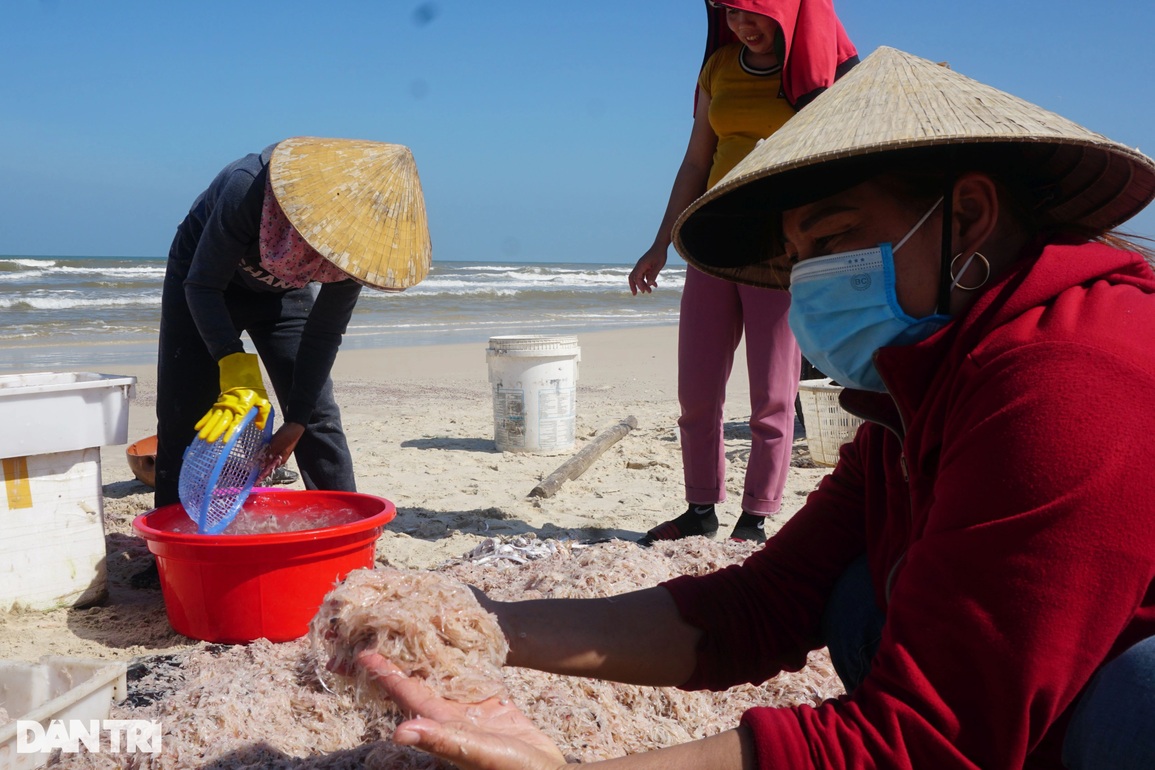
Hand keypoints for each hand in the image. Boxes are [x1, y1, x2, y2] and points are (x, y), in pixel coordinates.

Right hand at [195, 352, 271, 442]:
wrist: (242, 373)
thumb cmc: (254, 389)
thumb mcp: (263, 400)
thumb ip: (263, 414)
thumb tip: (260, 427)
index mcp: (243, 408)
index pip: (235, 422)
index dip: (230, 432)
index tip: (225, 441)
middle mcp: (231, 407)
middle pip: (222, 421)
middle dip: (215, 432)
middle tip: (208, 441)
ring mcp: (223, 405)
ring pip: (214, 418)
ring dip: (207, 428)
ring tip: (200, 437)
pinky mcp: (218, 402)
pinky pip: (209, 412)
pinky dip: (203, 420)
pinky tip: (197, 427)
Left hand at [258, 422, 305, 481]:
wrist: (294, 425)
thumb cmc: (286, 436)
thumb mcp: (276, 446)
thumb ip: (269, 455)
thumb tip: (262, 465)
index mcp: (280, 460)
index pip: (269, 470)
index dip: (261, 477)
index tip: (255, 483)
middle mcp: (279, 458)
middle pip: (268, 466)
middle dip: (260, 469)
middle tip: (251, 472)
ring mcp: (279, 452)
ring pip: (268, 459)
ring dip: (262, 460)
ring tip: (253, 463)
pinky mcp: (278, 446)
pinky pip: (269, 452)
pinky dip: (264, 453)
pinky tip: (260, 452)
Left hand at [356, 651, 567, 769]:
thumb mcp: (474, 752)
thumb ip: (440, 739)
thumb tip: (399, 732)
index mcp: (442, 724)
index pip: (407, 693)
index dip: (386, 673)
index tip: (362, 653)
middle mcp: (453, 716)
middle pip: (422, 681)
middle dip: (403, 660)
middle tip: (385, 632)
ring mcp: (475, 711)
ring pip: (448, 677)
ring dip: (433, 657)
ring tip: (417, 631)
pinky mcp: (498, 707)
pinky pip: (478, 679)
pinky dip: (469, 662)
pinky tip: (463, 646)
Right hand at [628, 247, 667, 294]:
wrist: (661, 245)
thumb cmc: (660, 254)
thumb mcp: (659, 265)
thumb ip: (653, 275)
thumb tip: (649, 284)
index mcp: (641, 265)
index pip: (637, 277)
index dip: (639, 285)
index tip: (644, 291)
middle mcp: (639, 266)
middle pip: (632, 277)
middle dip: (633, 286)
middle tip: (635, 294)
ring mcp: (642, 266)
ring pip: (639, 277)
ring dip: (643, 284)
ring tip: (649, 292)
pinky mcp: (646, 266)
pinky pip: (644, 275)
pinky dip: (648, 280)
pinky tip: (655, 285)